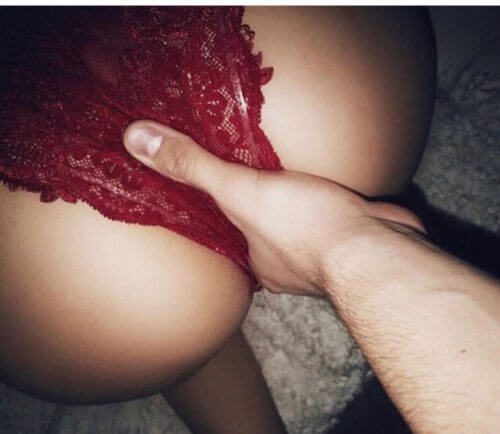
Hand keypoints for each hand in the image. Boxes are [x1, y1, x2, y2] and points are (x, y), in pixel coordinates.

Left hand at [123, 120, 423, 295]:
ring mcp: (321, 254)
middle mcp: (284, 264)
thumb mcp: (239, 191)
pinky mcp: (352, 237)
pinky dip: (326, 198)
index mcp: (253, 259)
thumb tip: (134, 138)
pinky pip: (332, 214)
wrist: (374, 249)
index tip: (210, 191)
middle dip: (256, 207)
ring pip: (298, 223)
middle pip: (261, 229)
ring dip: (293, 204)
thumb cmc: (302, 226)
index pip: (225, 234)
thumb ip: (192, 166)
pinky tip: (325, 180)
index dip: (217, 212)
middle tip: (246, 178)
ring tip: (282, 176)